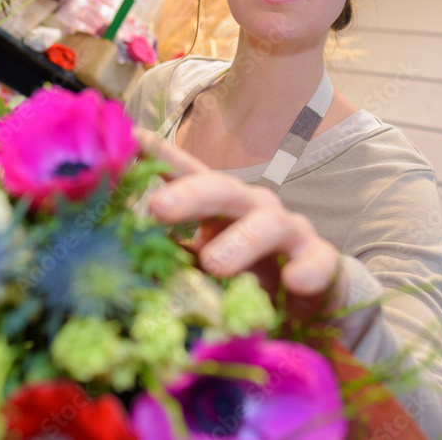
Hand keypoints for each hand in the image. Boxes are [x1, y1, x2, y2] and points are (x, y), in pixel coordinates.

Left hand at [137, 129, 347, 313]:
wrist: (310, 304)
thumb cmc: (246, 280)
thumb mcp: (202, 270)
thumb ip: (171, 261)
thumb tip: (120, 263)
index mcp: (217, 208)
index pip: (187, 175)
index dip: (161, 156)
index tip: (132, 138)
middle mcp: (251, 208)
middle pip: (222, 189)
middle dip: (190, 195)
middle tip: (157, 207)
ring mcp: (289, 231)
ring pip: (267, 222)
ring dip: (240, 241)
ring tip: (214, 264)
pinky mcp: (320, 260)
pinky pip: (317, 260)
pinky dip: (307, 270)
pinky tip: (293, 282)